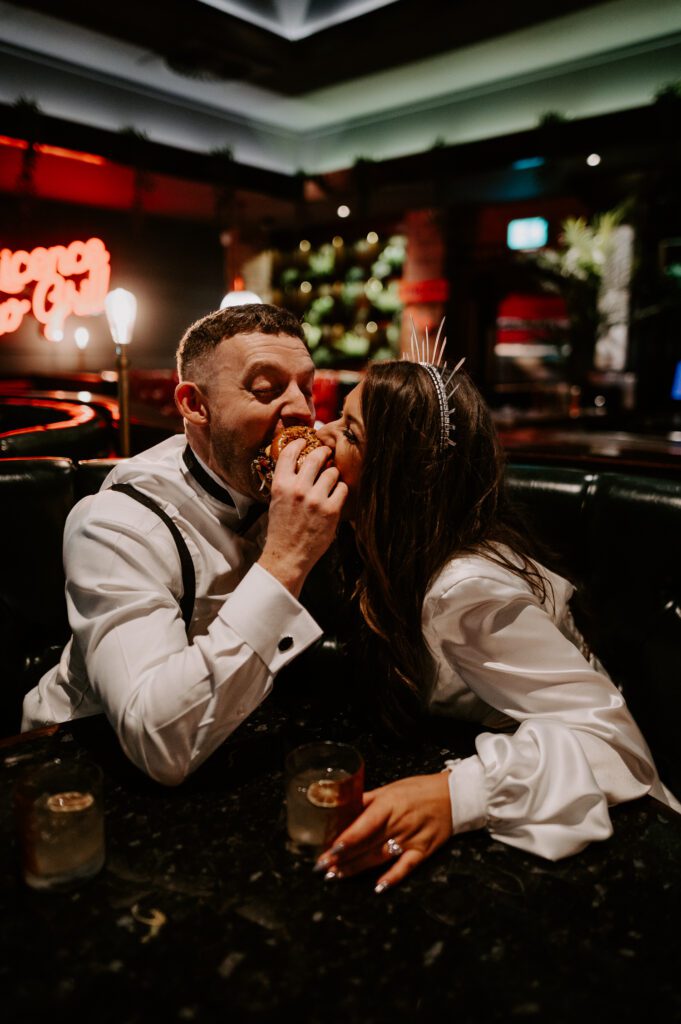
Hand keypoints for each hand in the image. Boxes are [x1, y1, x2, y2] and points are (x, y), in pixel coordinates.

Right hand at [258, 437, 346, 596]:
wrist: (288, 555)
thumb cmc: (282, 529)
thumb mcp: (276, 501)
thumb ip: (287, 482)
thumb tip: (300, 464)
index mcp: (280, 485)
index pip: (289, 453)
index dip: (299, 443)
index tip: (305, 442)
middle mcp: (298, 488)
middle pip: (316, 457)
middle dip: (324, 453)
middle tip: (327, 453)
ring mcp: (315, 499)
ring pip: (332, 473)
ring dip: (333, 476)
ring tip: (330, 482)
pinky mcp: (330, 510)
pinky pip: (342, 489)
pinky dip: (340, 491)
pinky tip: (335, 497)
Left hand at [315, 773, 452, 891]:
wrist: (454, 796)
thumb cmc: (418, 790)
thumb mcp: (390, 789)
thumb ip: (366, 800)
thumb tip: (341, 807)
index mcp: (389, 805)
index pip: (364, 825)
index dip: (346, 839)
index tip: (329, 850)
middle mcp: (399, 823)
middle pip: (367, 844)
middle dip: (343, 857)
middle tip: (322, 868)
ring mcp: (411, 839)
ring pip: (380, 857)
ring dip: (357, 868)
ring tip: (336, 876)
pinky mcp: (423, 851)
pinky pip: (406, 867)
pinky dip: (392, 878)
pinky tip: (378, 888)